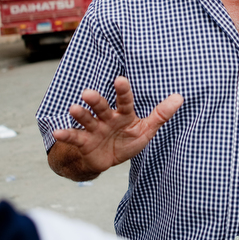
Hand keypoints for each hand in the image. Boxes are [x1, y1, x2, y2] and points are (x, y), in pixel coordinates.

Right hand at [52, 76, 182, 175]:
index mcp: (123, 114)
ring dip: (80, 114)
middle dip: (96, 100)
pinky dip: (66, 134)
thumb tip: (180, 97)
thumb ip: (161, 115)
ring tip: (74, 108)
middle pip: (102, 107)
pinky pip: (74, 137)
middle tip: (88, 93)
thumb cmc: (126, 140)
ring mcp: (94, 129)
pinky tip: (58, 132)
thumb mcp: (145, 130)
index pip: (125, 101)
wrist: (105, 159)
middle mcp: (107, 118)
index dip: (123, 91)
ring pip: (87, 119)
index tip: (120, 80)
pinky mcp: (84, 141)